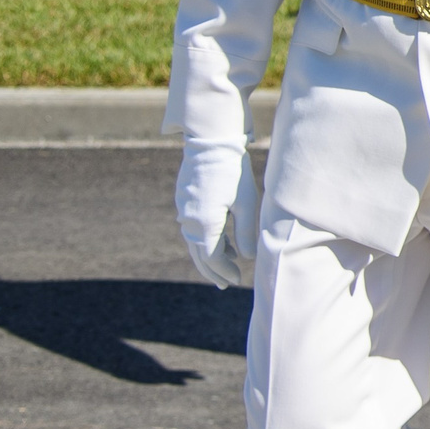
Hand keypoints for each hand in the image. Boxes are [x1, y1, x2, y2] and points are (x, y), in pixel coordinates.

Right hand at [174, 139, 259, 288]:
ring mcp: (183, 212)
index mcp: (204, 224)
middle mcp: (188, 221)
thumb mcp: (246, 203)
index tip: (237, 280)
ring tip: (225, 266)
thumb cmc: (233, 172)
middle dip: (214, 271)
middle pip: (199, 255)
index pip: (212, 258)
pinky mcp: (184, 203)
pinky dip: (205, 241)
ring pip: (194, 243)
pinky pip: (192, 230)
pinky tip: (221, 243)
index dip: (224, 271)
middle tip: (226, 284)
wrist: (210, 144)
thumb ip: (245, 232)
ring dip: (209, 257)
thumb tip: (245, 257)